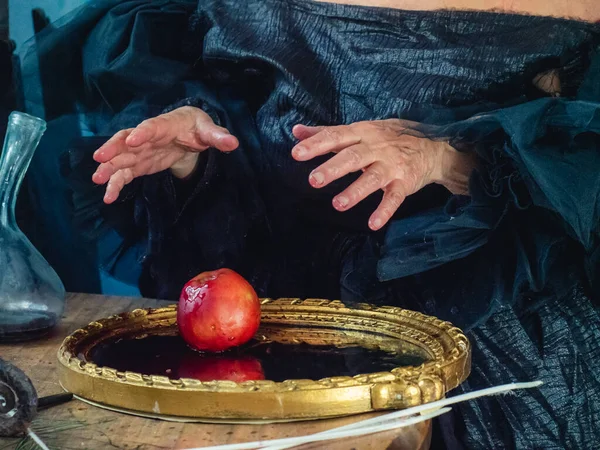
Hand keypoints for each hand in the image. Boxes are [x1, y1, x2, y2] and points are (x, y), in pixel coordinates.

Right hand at [92, 106, 238, 203]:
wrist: (187, 130)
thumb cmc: (196, 127)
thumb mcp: (208, 130)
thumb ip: (218, 136)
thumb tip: (233, 143)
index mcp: (165, 125)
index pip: (152, 127)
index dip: (143, 133)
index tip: (133, 140)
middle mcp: (147, 136)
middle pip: (127, 140)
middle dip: (114, 148)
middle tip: (100, 158)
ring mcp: (141, 151)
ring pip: (121, 158)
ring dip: (109, 167)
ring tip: (97, 179)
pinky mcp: (140, 164)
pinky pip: (125, 174)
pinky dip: (116, 184)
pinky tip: (108, 197)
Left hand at [291, 119, 474, 230]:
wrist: (433, 147)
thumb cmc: (389, 137)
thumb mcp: (360, 129)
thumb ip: (327, 132)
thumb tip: (297, 131)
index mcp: (362, 133)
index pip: (336, 136)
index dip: (316, 144)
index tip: (296, 153)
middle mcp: (376, 148)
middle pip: (353, 157)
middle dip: (333, 168)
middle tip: (313, 180)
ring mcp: (391, 166)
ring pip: (372, 178)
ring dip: (356, 191)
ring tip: (338, 204)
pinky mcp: (404, 183)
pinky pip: (394, 198)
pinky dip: (385, 211)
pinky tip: (373, 224)